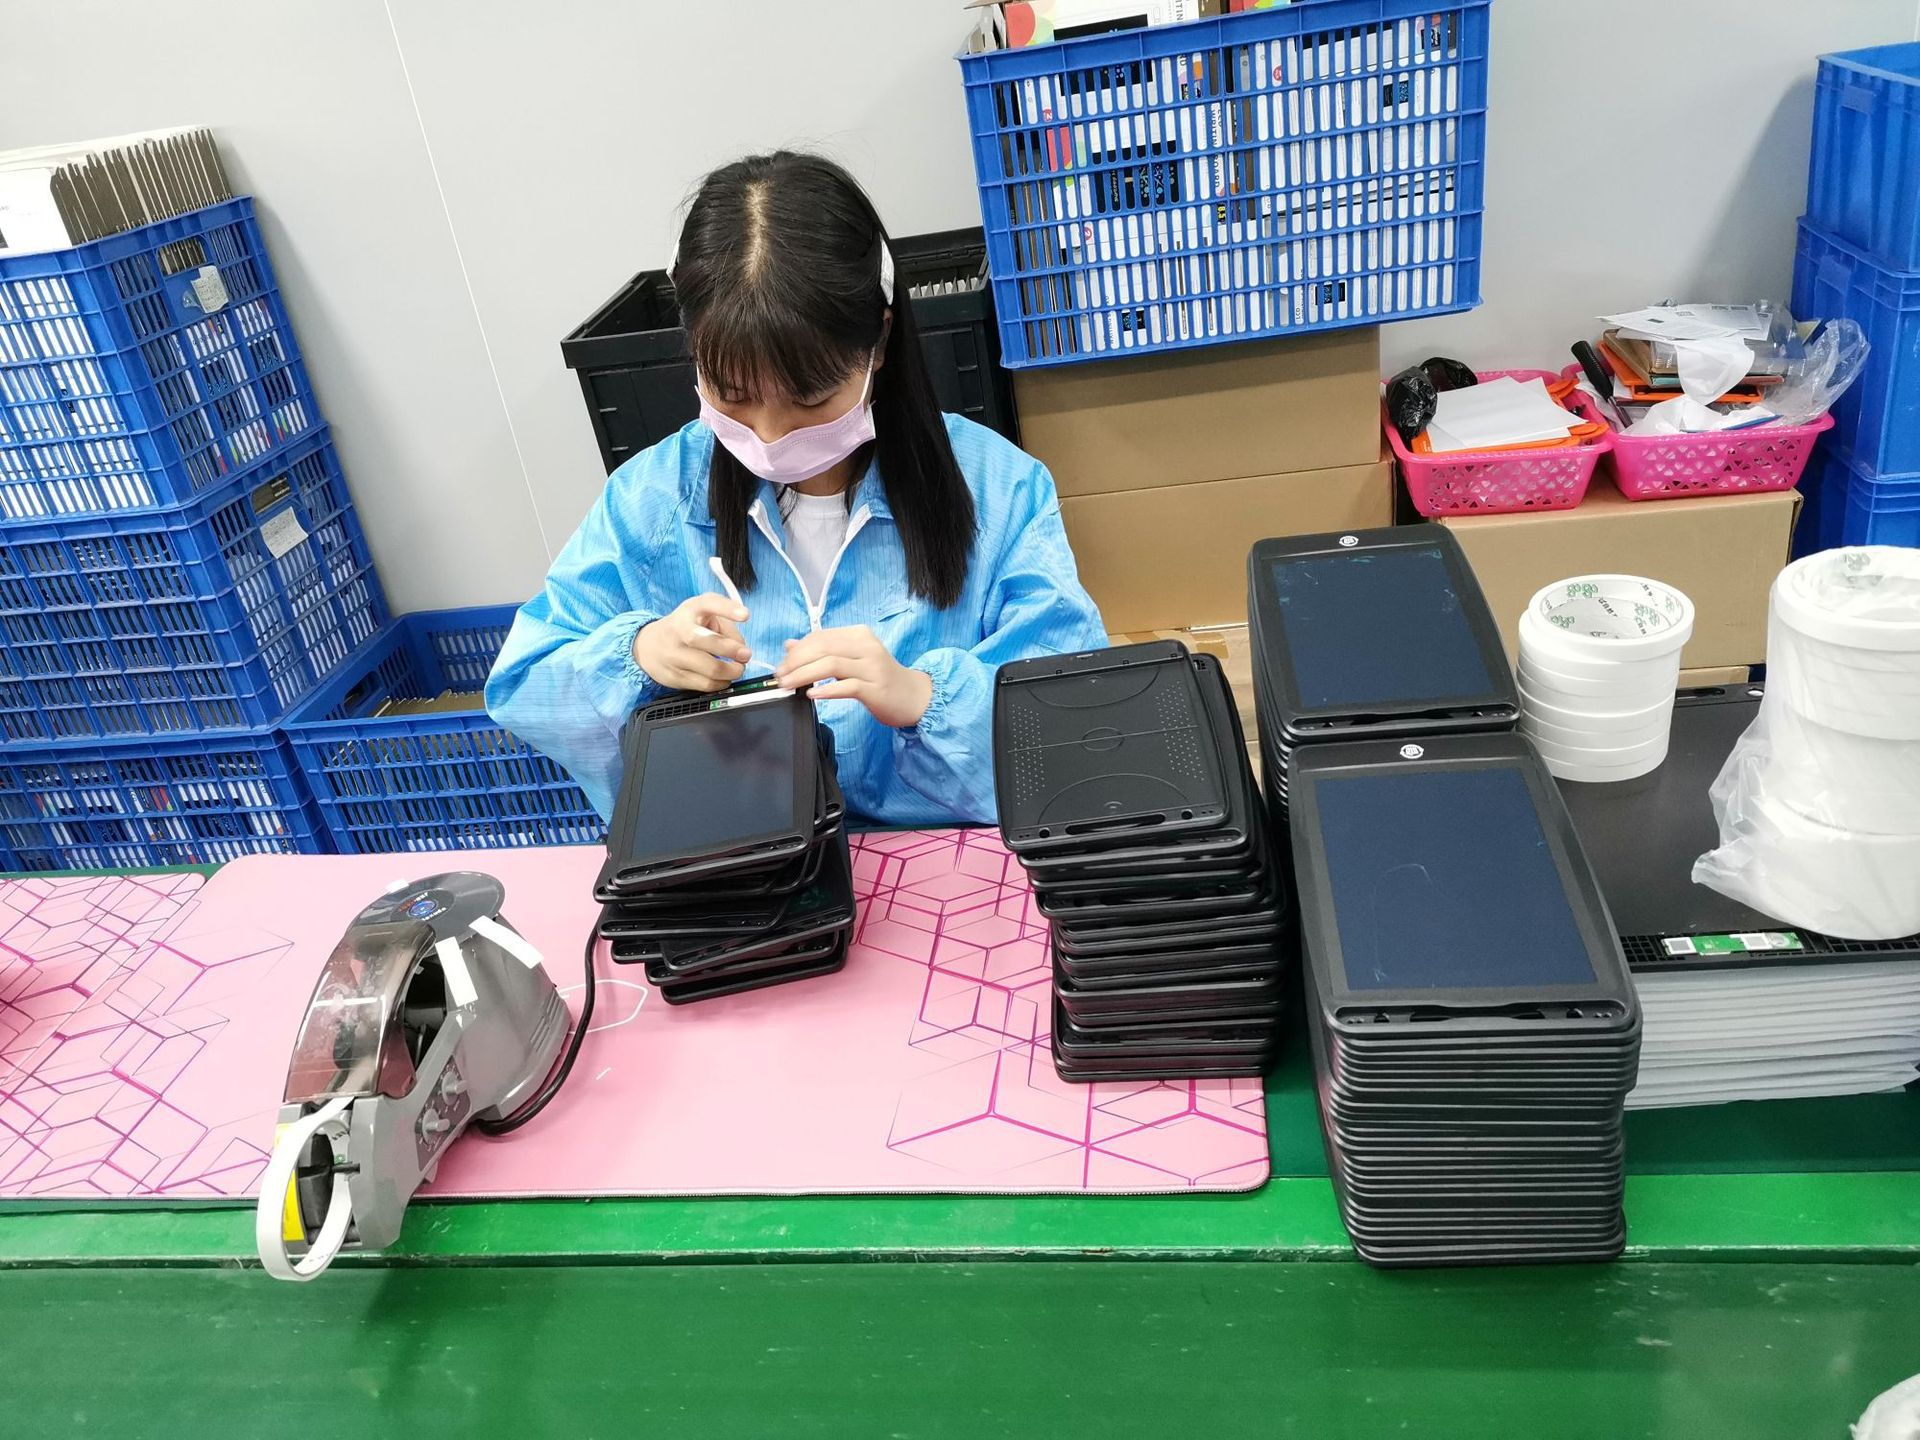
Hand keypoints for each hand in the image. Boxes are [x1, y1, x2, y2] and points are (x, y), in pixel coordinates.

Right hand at [632, 594, 750, 691]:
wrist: (647, 646)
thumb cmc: (684, 627)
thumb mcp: (704, 615)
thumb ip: (727, 627)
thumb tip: (741, 649)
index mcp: (690, 610)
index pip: (709, 604)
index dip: (728, 609)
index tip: (745, 615)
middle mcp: (679, 630)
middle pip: (707, 641)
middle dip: (731, 650)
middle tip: (745, 655)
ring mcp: (674, 655)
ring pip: (710, 669)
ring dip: (731, 671)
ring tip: (737, 668)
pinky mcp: (674, 676)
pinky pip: (705, 684)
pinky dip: (721, 683)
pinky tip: (723, 677)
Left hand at [774, 625, 932, 727]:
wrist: (914, 697)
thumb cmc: (880, 679)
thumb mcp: (851, 659)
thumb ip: (823, 650)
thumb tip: (790, 644)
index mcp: (859, 635)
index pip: (821, 637)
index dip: (797, 650)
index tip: (782, 664)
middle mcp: (867, 647)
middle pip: (824, 648)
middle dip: (796, 662)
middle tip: (780, 676)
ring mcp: (873, 667)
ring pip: (832, 665)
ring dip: (805, 675)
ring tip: (789, 685)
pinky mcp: (877, 689)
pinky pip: (848, 687)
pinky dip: (827, 690)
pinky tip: (812, 695)